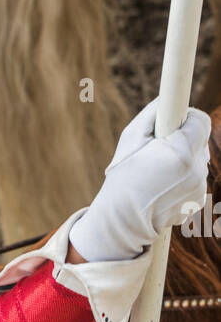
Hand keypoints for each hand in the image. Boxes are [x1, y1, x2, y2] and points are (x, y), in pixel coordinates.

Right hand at [68, 99, 210, 262]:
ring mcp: (199, 188)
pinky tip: (162, 186)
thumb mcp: (131, 137)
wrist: (122, 222)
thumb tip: (170, 100)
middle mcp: (195, 171)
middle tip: (158, 149)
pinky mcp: (198, 201)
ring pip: (197, 160)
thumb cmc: (122, 177)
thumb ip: (154, 113)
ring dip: (183, 160)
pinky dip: (183, 178)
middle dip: (183, 140)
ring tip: (156, 172)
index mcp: (180, 152)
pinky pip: (195, 178)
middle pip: (199, 141)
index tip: (174, 121)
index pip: (201, 121)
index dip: (187, 118)